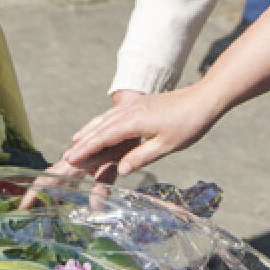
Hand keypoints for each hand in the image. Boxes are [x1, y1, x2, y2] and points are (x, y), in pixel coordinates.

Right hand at [65, 84, 219, 179]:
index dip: (86, 149)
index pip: (104, 137)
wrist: (203, 99)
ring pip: (106, 119)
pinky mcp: (142, 105)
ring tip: (76, 141)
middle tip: (66, 156)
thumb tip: (121, 170)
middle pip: (101, 127)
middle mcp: (131, 111)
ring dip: (90, 130)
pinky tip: (101, 127)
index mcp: (135, 121)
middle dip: (83, 142)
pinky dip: (103, 122)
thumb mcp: (167, 145)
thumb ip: (142, 157)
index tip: (70, 159)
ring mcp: (136, 106)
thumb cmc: (188, 124)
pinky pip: (115, 115)